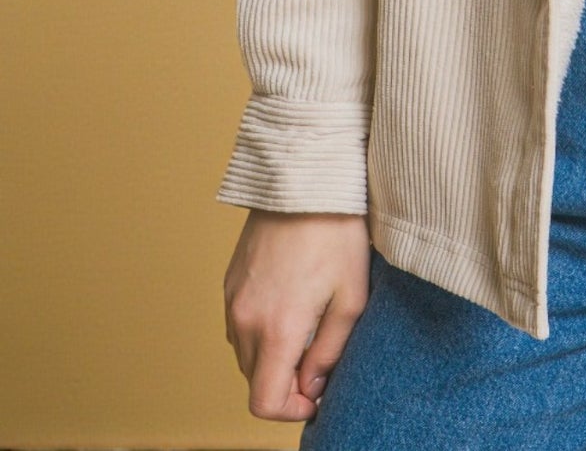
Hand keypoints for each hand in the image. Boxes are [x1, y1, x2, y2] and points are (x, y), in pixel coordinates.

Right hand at [223, 210, 371, 419]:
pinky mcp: (229, 282)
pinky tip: (290, 302)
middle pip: (255, 380)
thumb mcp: (352, 295)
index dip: (291, 411)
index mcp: (278, 329)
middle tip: (319, 357)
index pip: (264, 402)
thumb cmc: (336, 232)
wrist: (304, 178)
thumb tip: (313, 388)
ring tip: (307, 326)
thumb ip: (330, 351)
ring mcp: (232, 300)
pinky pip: (238, 325)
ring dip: (272, 356)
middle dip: (286, 381)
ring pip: (245, 354)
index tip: (316, 395)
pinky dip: (260, 330)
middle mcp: (245, 319)